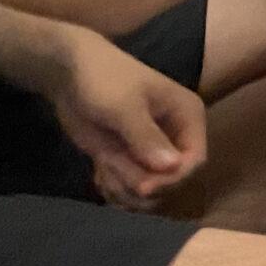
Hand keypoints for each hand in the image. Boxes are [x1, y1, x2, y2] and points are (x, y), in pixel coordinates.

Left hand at [50, 30, 205, 209]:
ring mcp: (151, 150)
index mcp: (187, 116)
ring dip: (126, 192)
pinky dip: (114, 190)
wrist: (70, 73)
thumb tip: (173, 167)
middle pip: (174, 180)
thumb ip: (147, 137)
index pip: (195, 160)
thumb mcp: (125, 107)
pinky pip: (130, 188)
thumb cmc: (105, 80)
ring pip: (151, 190)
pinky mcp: (128, 159)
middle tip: (113, 178)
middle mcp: (175, 136)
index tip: (143, 186)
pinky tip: (99, 174)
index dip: (173, 178)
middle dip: (145, 187)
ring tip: (103, 175)